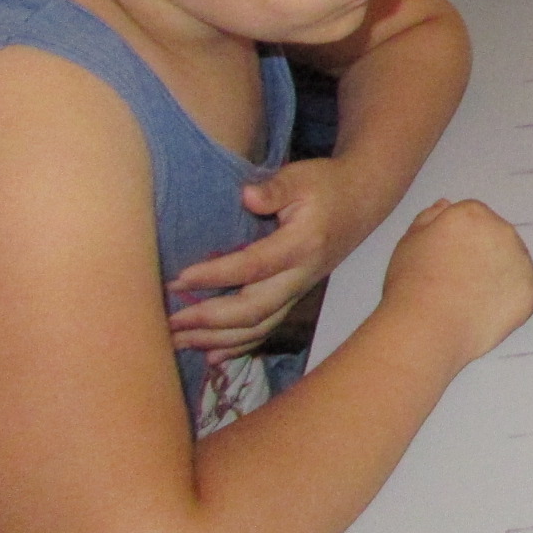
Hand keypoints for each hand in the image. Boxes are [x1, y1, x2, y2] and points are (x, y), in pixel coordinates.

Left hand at [168, 160, 366, 362]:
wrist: (362, 201)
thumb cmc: (326, 186)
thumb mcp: (301, 177)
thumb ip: (275, 188)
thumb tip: (246, 196)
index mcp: (301, 245)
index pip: (254, 266)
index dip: (216, 275)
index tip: (179, 279)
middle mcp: (301, 275)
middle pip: (255, 309)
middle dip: (210, 319)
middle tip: (170, 321)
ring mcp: (299, 290)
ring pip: (259, 327)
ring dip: (217, 339)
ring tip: (177, 341)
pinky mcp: (294, 296)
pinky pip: (266, 328)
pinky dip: (238, 346)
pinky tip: (210, 355)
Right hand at [380, 199, 532, 363]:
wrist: (428, 328)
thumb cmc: (411, 284)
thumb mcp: (409, 242)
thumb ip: (429, 219)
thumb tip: (446, 204)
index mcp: (472, 213)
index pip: (473, 218)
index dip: (458, 242)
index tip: (445, 262)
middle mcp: (503, 229)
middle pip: (497, 237)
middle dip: (482, 255)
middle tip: (457, 283)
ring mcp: (521, 259)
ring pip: (512, 262)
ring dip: (498, 275)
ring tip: (470, 300)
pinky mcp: (531, 289)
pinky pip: (523, 290)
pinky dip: (509, 301)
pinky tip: (486, 312)